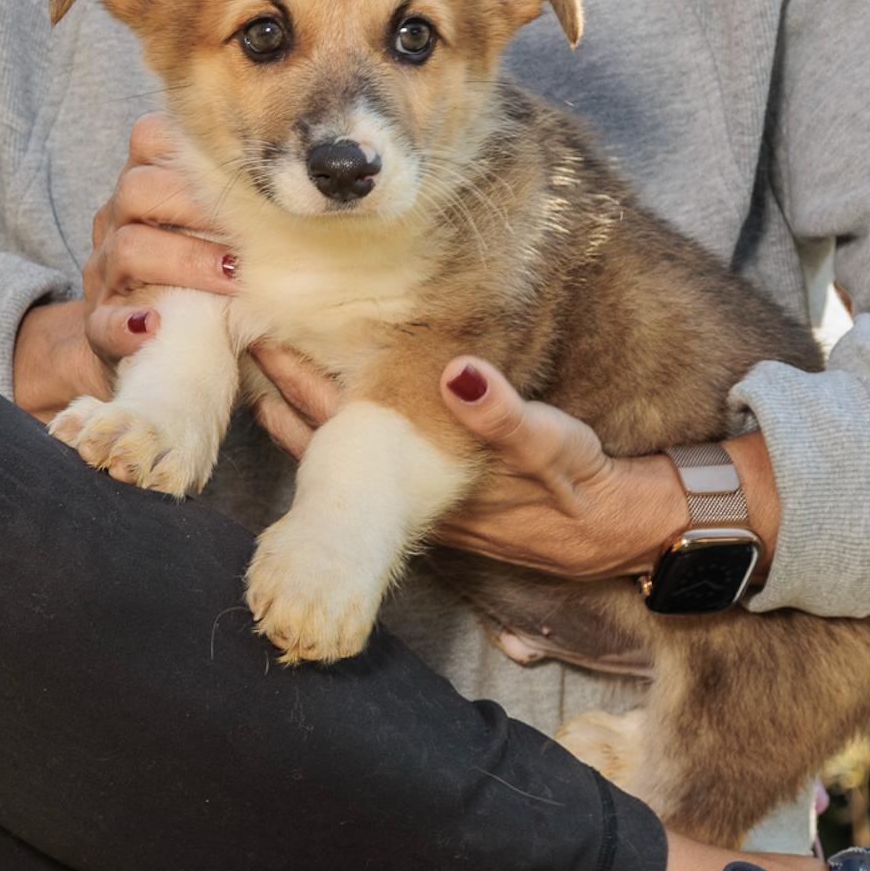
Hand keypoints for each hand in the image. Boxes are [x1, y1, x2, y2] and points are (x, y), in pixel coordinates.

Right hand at [14, 113, 240, 420]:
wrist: (149, 355)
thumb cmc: (201, 286)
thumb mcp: (217, 240)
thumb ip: (245, 214)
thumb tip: (317, 196)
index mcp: (145, 192)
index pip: (149, 139)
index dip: (190, 149)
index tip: (244, 174)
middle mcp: (118, 224)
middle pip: (138, 189)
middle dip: (197, 207)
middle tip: (250, 233)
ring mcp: (106, 276)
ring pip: (128, 248)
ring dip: (184, 261)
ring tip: (231, 281)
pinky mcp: (99, 329)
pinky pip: (101, 323)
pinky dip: (126, 324)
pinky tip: (153, 326)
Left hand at [249, 346, 687, 579]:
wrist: (627, 535)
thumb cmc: (589, 488)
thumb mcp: (556, 444)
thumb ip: (504, 412)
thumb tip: (455, 370)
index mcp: (424, 475)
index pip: (337, 424)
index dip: (296, 381)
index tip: (259, 335)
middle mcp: (410, 495)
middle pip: (324, 439)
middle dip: (284, 390)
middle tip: (243, 339)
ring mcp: (420, 499)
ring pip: (338, 457)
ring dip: (300, 417)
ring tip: (260, 378)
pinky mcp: (439, 499)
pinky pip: (367, 464)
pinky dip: (337, 435)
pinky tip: (329, 413)